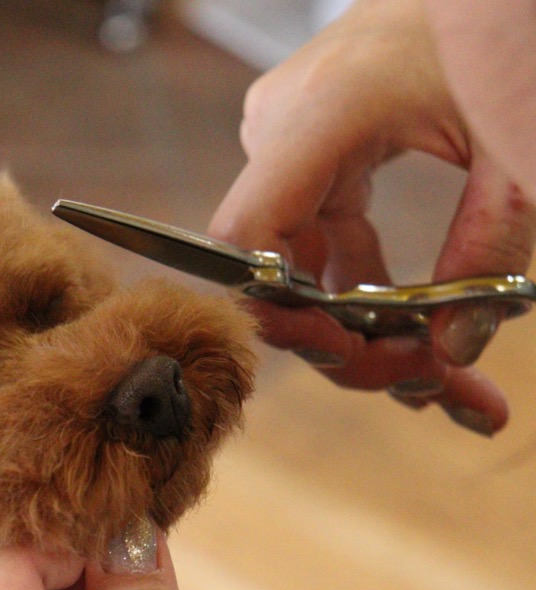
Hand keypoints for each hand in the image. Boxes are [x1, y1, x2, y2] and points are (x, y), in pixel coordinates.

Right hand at [208, 0, 535, 434]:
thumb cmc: (509, 23)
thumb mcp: (522, 151)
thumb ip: (487, 255)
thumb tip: (451, 352)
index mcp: (322, 114)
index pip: (246, 238)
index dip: (280, 312)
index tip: (347, 354)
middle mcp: (285, 125)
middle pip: (281, 270)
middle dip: (353, 342)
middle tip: (430, 388)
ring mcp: (294, 133)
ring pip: (305, 264)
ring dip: (365, 325)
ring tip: (442, 375)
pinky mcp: (316, 143)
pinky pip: (325, 234)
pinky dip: (367, 283)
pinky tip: (417, 324)